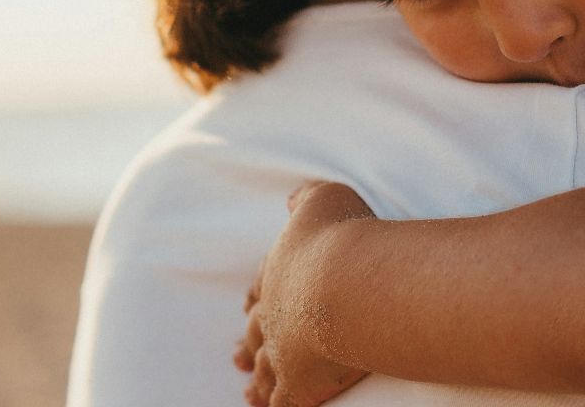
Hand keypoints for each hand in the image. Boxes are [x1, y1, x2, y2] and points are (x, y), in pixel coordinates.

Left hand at [235, 181, 377, 406]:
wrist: (348, 282)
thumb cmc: (342, 236)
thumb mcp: (323, 199)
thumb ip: (306, 199)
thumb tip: (293, 199)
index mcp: (278, 272)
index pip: (262, 287)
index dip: (256, 298)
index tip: (247, 307)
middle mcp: (274, 312)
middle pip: (256, 332)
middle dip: (249, 343)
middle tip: (236, 357)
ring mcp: (283, 350)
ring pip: (264, 369)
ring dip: (257, 380)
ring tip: (248, 391)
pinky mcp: (299, 382)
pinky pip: (284, 401)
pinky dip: (277, 406)